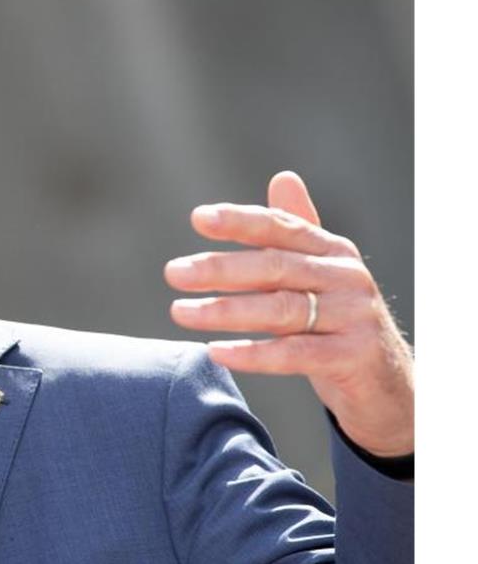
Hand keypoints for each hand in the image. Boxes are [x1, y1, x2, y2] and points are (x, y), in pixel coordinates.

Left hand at [164, 171, 412, 456]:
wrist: (389, 386)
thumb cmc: (340, 325)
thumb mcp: (319, 276)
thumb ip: (296, 233)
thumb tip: (282, 177)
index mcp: (333, 251)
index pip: (282, 228)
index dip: (241, 221)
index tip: (198, 218)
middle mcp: (347, 277)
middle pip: (275, 266)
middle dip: (220, 268)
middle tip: (173, 272)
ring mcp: (354, 316)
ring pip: (281, 309)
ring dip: (224, 310)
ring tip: (180, 312)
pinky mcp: (354, 356)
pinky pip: (295, 353)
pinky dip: (253, 354)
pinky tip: (216, 352)